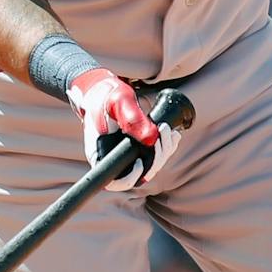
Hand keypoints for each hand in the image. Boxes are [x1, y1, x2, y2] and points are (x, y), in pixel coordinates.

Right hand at [68, 69, 178, 190]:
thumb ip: (133, 118)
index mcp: (99, 152)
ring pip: (147, 166)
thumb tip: (152, 139)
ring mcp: (123, 154)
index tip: (141, 162)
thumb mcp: (119, 102)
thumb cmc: (107, 95)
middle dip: (156, 158)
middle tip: (164, 133)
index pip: (114, 181)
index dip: (131, 178)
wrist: (104, 90)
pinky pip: (151, 155)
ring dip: (164, 152)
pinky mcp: (134, 147)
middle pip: (137, 175)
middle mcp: (111, 157)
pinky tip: (172, 134)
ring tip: (171, 132)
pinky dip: (164, 146)